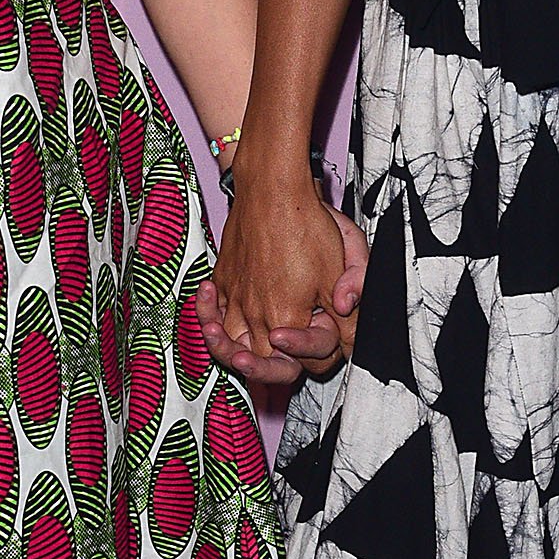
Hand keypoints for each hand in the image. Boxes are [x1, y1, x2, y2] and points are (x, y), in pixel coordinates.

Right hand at [200, 175, 365, 386]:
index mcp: (287, 318)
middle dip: (268, 369)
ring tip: (236, 354)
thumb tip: (349, 339)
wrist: (272, 189)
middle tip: (278, 361)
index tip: (322, 335)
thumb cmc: (305, 224)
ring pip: (228, 342)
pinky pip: (211, 313)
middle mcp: (255, 314)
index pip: (299, 361)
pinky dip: (208, 319)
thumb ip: (349, 313)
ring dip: (229, 351)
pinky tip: (213, 320)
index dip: (314, 354)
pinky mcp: (222, 280)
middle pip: (258, 362)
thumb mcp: (342, 269)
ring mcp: (234, 298)